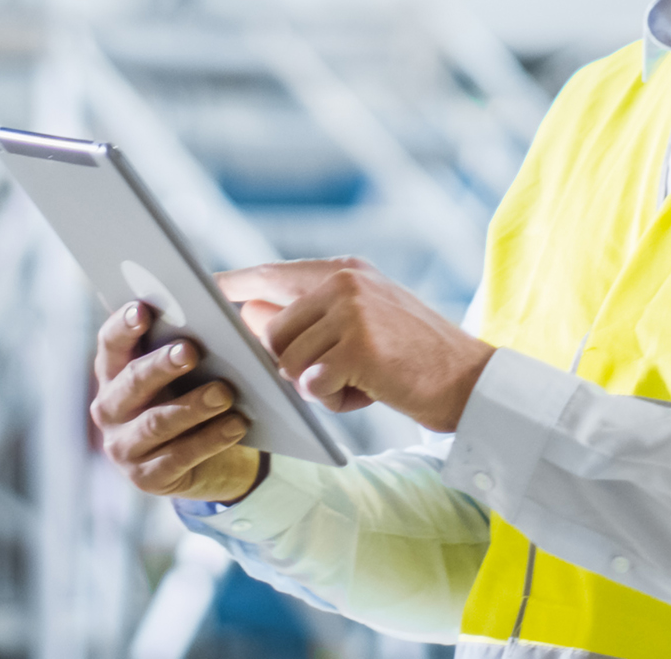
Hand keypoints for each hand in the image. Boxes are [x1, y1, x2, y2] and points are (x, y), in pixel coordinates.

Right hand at [91, 301, 262, 502]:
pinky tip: (237, 424)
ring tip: (224, 393)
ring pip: (157, 422)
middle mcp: (109, 410)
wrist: (210, 460)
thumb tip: (211, 319)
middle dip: (161, 365)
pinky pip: (180, 456)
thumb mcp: (189, 371)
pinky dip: (211, 439)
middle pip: (132, 381)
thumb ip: (186, 345)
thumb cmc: (196, 395)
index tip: (143, 308)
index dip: (124, 326)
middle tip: (191, 350)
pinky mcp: (148, 479)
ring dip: (192, 405)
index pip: (110, 344)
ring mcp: (124, 448)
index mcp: (114, 373)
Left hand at [218, 257, 495, 433]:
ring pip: (287, 360)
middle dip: (288, 363)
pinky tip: (370, 391)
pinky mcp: (359, 347)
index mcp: (344, 270)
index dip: (232, 285)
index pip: (270, 273)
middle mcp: (345, 282)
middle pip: (270, 330)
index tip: (198, 293)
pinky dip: (334, 399)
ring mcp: (352, 311)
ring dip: (315, 385)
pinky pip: (312, 384)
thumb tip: (246, 317)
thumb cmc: (412, 359)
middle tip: (334, 374)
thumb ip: (311, 317)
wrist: (472, 381)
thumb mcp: (363, 324)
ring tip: (361, 381)